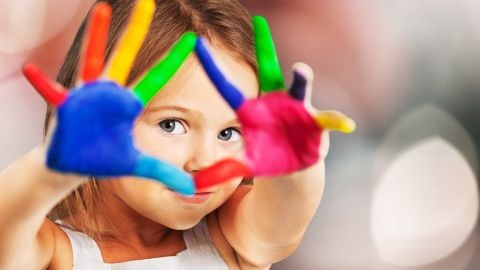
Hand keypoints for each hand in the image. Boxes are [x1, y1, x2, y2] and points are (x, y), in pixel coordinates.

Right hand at [22, 0, 196, 194]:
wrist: (74, 165)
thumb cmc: (104, 160)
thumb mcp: (137, 166)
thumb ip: (163, 173)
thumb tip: (191, 189)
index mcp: (129, 103)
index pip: (157, 77)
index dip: (173, 60)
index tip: (192, 39)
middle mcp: (110, 92)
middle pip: (126, 55)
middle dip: (135, 29)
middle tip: (147, 0)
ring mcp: (88, 95)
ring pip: (93, 60)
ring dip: (95, 36)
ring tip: (101, 8)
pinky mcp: (67, 106)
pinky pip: (53, 93)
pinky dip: (42, 84)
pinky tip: (31, 70)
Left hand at [193, 16, 355, 188]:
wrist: (293, 166)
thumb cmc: (268, 157)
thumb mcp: (246, 164)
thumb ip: (225, 171)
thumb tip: (196, 186)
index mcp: (253, 111)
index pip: (229, 88)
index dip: (213, 68)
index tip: (198, 43)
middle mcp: (275, 102)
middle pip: (269, 73)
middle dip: (265, 48)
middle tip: (259, 23)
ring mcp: (297, 110)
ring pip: (299, 90)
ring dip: (300, 80)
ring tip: (300, 70)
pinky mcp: (316, 124)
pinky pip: (327, 121)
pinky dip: (335, 121)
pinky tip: (345, 124)